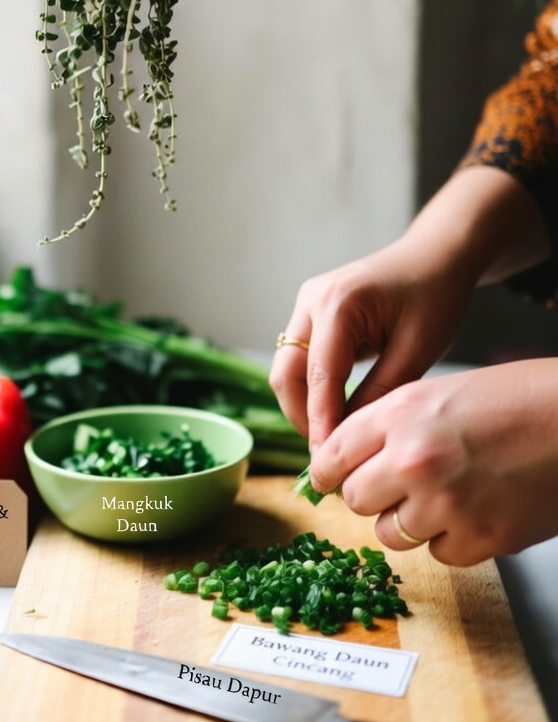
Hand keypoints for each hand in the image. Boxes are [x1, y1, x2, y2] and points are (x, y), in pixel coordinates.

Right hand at [269, 239, 472, 449]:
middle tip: (330, 458)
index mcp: (338, 303)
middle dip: (303, 418)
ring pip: (287, 369)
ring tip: (335, 441)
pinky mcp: (311, 314)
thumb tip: (350, 439)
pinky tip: (337, 414)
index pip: (318, 377)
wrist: (435, 255)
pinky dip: (312, 389)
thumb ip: (381, 393)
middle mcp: (311, 300)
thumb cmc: (435, 295)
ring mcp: (306, 304)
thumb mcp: (417, 349)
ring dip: (304, 406)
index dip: (322, 424)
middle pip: (286, 374)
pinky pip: (300, 359)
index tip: (329, 465)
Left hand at [308, 359, 557, 565]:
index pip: (333, 455)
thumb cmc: (514, 400)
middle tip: (397, 485)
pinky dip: (452, 538)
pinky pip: (439, 553)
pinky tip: (476, 507)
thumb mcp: (439, 393)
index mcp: (401, 414)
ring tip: (445, 493)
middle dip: (372, 495)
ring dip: (410, 520)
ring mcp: (446, 504)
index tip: (328, 480)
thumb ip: (390, 425)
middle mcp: (414, 459)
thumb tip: (349, 462)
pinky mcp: (480, 539)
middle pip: (355, 499)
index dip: (328, 472)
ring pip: (392, 534)